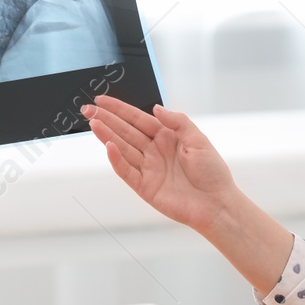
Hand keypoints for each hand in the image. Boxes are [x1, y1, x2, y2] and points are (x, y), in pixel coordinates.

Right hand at [81, 95, 237, 233]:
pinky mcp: (145, 187)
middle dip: (106, 119)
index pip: (138, 119)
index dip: (119, 109)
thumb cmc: (213, 173)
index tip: (102, 100)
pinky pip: (127, 171)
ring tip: (93, 123)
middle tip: (88, 110)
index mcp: (167, 137)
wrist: (217, 204)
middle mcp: (154, 151)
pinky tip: (108, 147)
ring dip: (107, 136)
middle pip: (125, 132)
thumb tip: (155, 108)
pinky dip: (116, 159)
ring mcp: (148, 169)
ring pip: (122, 148)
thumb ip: (177, 121)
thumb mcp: (198, 139)